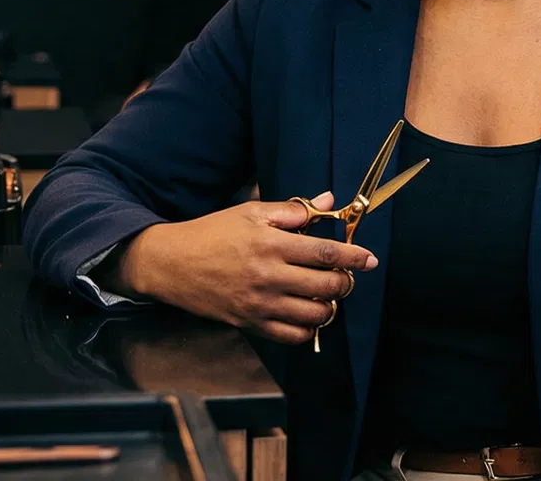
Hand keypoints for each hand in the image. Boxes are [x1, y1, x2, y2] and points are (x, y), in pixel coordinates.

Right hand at [120, 192, 375, 345]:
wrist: (171, 264)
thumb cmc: (212, 232)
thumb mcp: (251, 211)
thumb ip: (293, 209)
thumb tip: (329, 202)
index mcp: (270, 244)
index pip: (325, 254)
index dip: (353, 257)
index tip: (369, 259)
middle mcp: (268, 277)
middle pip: (326, 286)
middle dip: (345, 282)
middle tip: (346, 276)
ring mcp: (259, 304)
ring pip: (314, 315)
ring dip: (329, 306)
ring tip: (326, 295)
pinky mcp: (249, 324)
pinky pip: (291, 337)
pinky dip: (307, 329)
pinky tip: (306, 315)